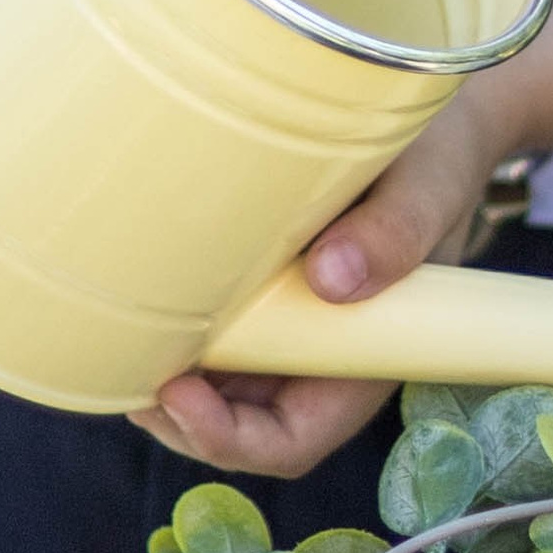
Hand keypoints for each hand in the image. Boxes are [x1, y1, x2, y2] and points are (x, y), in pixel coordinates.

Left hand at [130, 76, 522, 483]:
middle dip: (176, 413)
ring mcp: (288, 320)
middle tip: (120, 363)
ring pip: (217, 382)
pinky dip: (175, 320)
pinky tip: (139, 290)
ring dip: (165, 373)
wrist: (436, 112)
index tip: (178, 393)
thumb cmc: (437, 154)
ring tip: (115, 334)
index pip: (292, 440)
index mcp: (366, 357)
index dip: (230, 439)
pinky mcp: (264, 278)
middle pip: (237, 424)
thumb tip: (333, 281)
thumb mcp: (428, 186)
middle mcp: (321, 353)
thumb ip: (396, 231)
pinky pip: (214, 322)